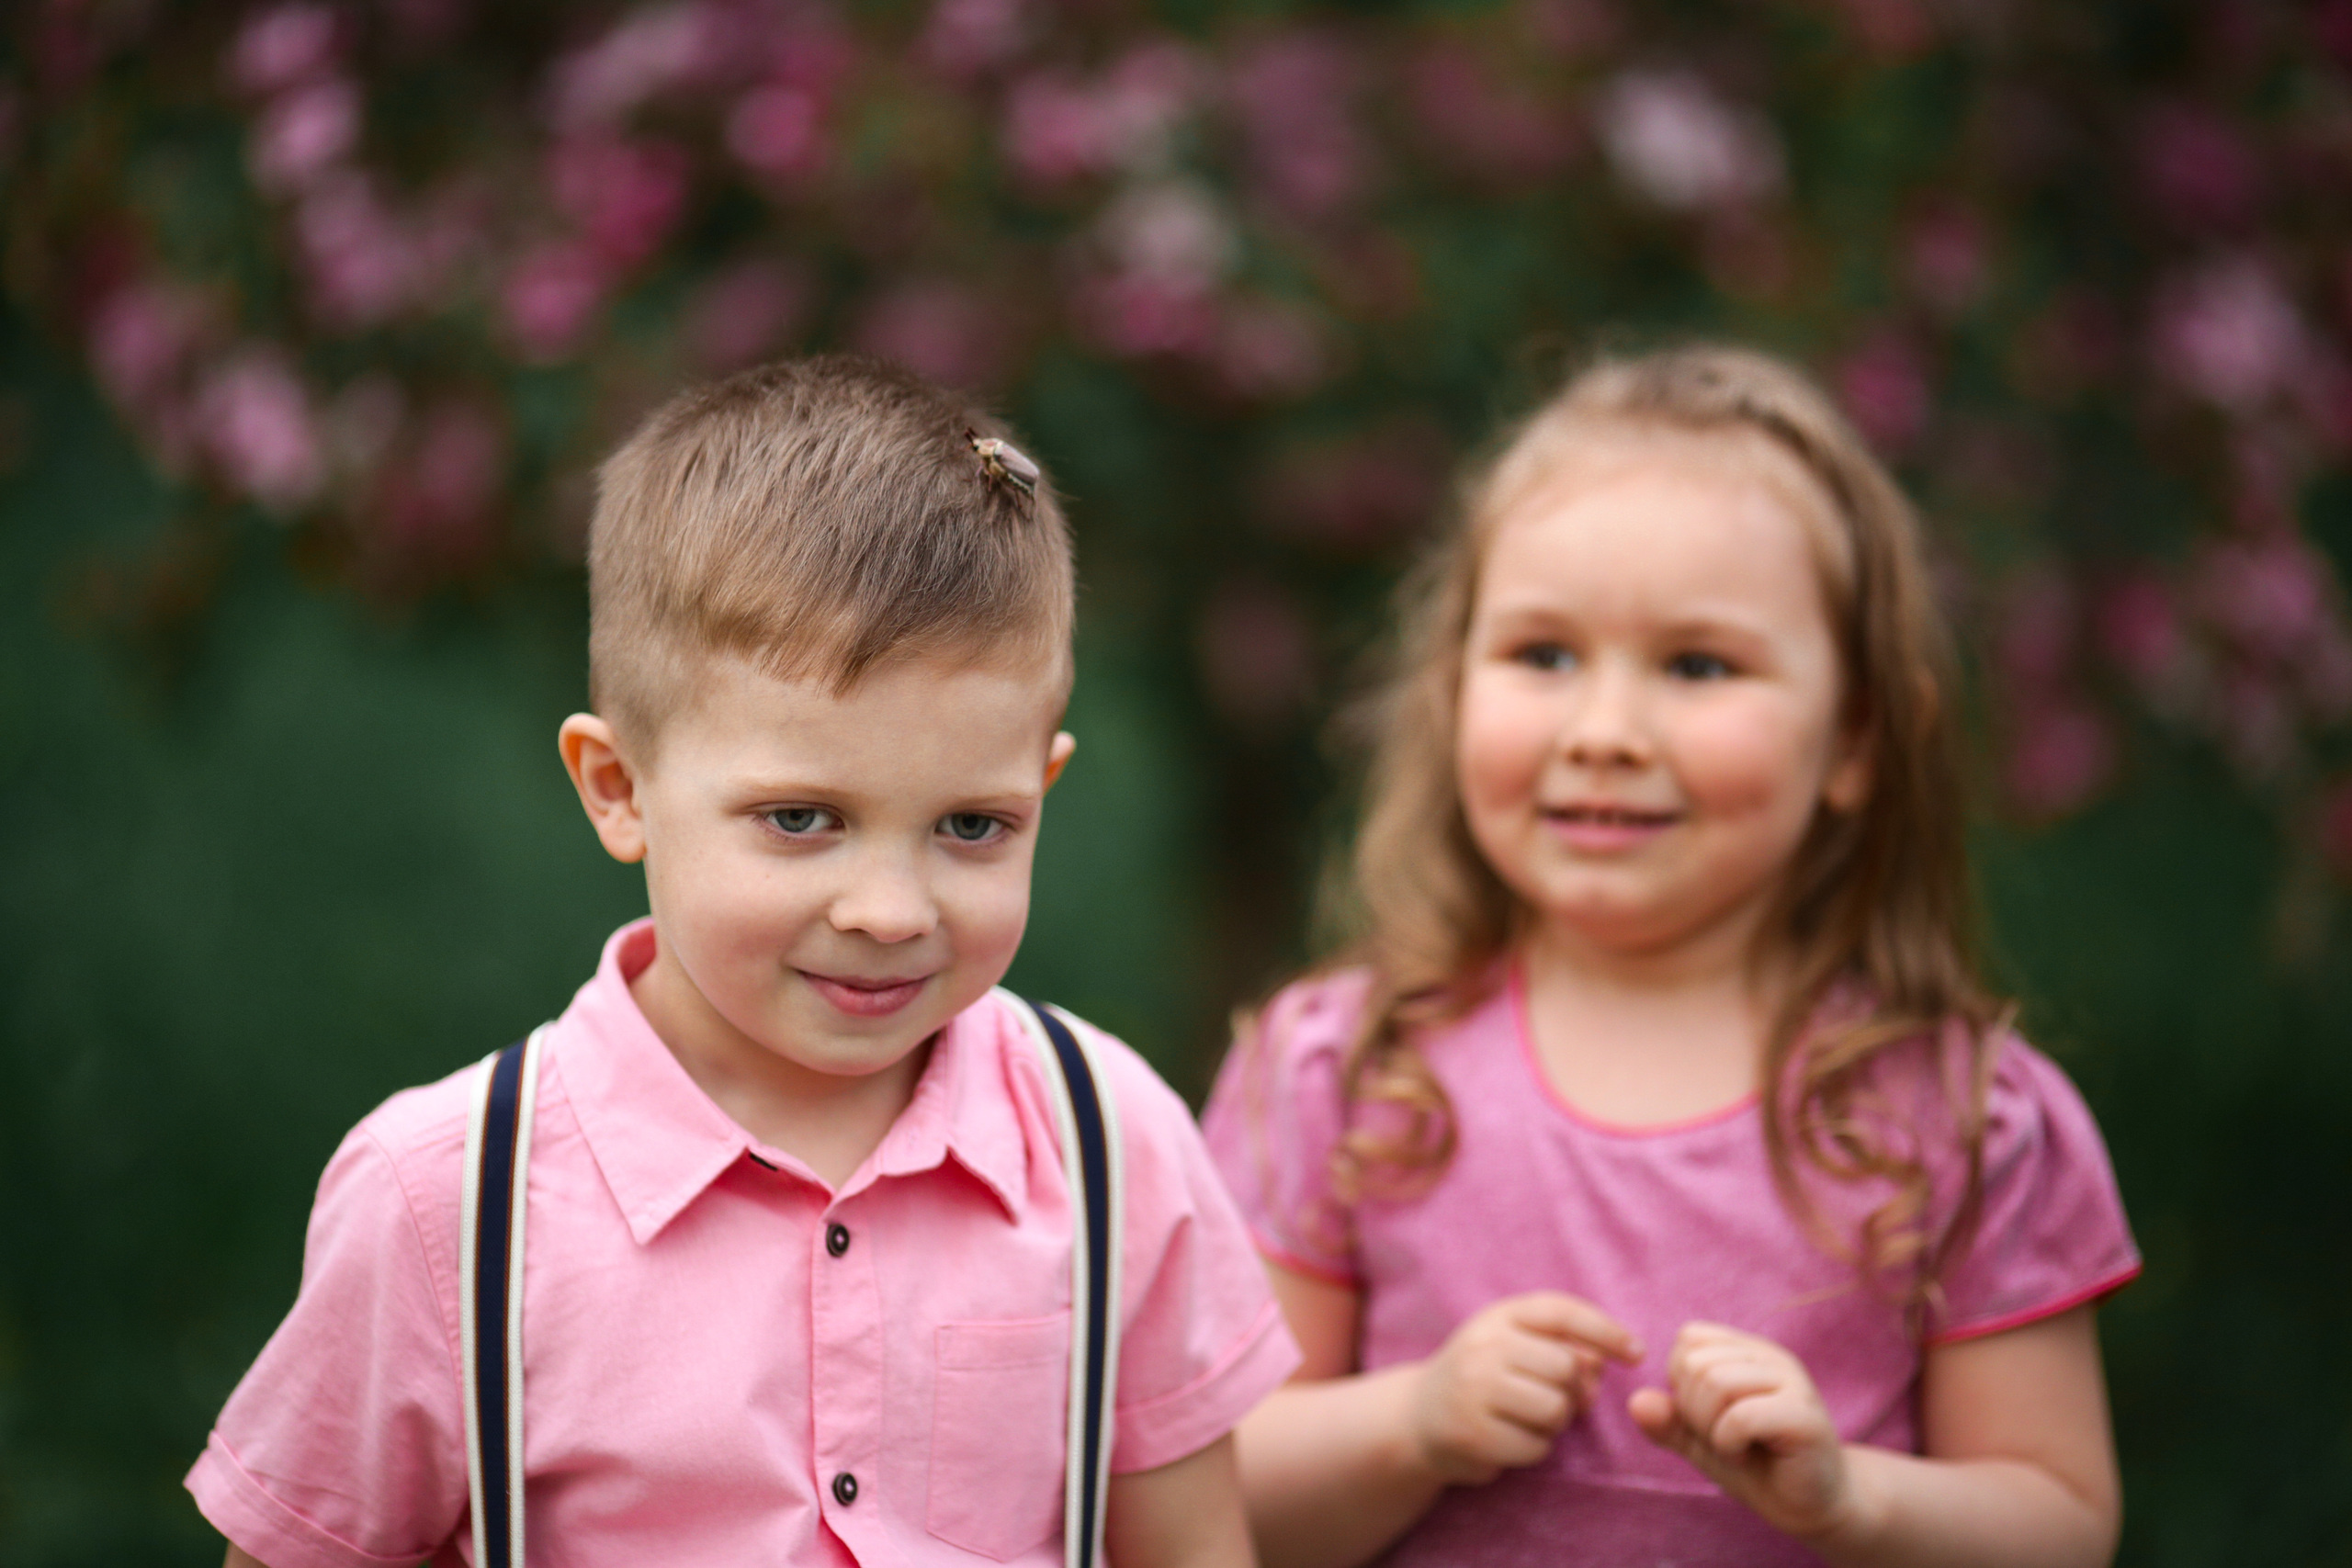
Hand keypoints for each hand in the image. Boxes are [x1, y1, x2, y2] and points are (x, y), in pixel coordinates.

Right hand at [1410, 1292, 1641, 1485]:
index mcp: (1498, 1317)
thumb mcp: (1516, 1348)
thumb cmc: (1483, 1378)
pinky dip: (1535, 1449)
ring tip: (1530, 1419)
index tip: (1637, 1352)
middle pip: (1565, 1367)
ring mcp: (1473, 1390)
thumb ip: (1563, 1347)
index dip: (1604, 1329)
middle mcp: (1482, 1347)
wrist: (1417, 1417)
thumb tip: (1602, 1364)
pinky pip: (1536, 1447)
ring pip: (1555, 1409)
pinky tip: (1510, 1440)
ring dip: (1555, 1423)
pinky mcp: (1473, 1434)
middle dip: (1574, 1391)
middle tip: (1560, 1401)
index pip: (1560, 1312)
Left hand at [1628, 1322, 1856, 1540]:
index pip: (1689, 1339)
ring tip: (1736, 1447)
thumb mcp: (1700, 1442)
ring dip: (1711, 1429)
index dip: (1682, 1383)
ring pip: (1715, 1383)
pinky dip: (1729, 1444)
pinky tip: (1747, 1457)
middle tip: (1722, 1438)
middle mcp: (1771, 1357)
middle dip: (1693, 1411)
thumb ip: (1668, 1421)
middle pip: (1695, 1362)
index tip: (1708, 1417)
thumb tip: (1635, 1402)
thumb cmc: (1756, 1466)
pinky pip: (1740, 1416)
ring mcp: (1793, 1382)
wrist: (1808, 1506)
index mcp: (1747, 1351)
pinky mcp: (1804, 1415)